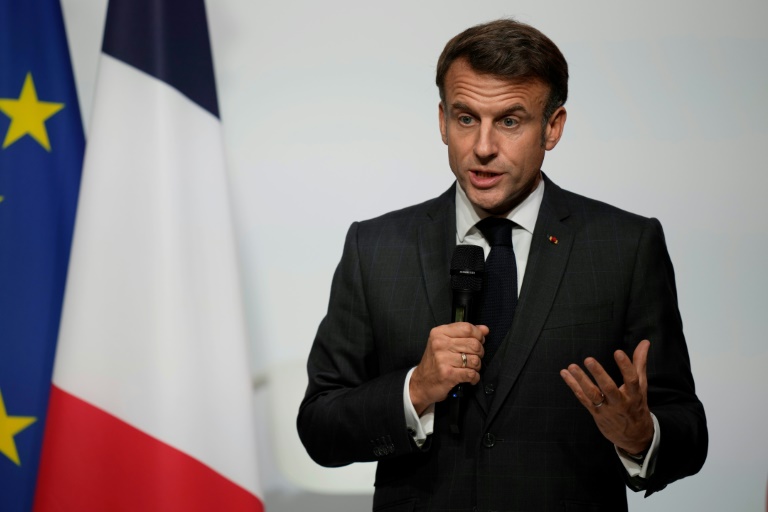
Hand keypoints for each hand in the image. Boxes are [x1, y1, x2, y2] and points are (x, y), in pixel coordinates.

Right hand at [409, 323, 487, 414]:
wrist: (421, 383)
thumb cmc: (434, 362)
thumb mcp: (444, 342)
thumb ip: (464, 333)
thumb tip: (484, 329)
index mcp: (439, 333)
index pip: (467, 328)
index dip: (478, 335)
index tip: (478, 341)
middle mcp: (440, 344)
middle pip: (474, 344)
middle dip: (479, 352)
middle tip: (473, 357)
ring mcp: (443, 359)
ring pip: (475, 360)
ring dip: (476, 366)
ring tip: (469, 368)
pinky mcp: (448, 374)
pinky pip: (471, 374)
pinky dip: (474, 377)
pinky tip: (469, 377)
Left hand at [560, 340, 653, 454]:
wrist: (634, 437)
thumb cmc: (637, 405)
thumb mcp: (641, 386)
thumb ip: (640, 363)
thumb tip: (644, 342)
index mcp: (634, 395)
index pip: (631, 380)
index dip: (625, 366)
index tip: (618, 352)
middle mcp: (620, 403)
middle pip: (609, 389)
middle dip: (599, 374)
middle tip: (589, 359)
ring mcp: (607, 409)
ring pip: (593, 395)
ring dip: (581, 380)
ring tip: (571, 366)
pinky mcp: (596, 413)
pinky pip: (583, 399)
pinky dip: (573, 386)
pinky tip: (565, 374)